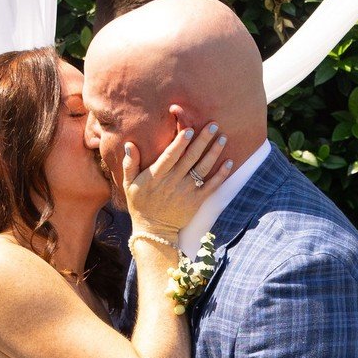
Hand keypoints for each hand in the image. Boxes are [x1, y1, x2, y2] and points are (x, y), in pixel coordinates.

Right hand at [124, 113, 233, 239]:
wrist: (153, 231)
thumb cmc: (140, 204)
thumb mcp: (129, 184)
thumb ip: (130, 164)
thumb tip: (129, 144)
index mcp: (157, 176)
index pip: (170, 155)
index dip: (180, 142)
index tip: (189, 129)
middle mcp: (173, 182)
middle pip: (191, 157)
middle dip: (203, 140)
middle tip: (213, 125)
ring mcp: (186, 192)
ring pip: (203, 168)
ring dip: (214, 153)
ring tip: (222, 138)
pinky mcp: (196, 201)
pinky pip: (211, 186)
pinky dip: (221, 175)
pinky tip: (229, 162)